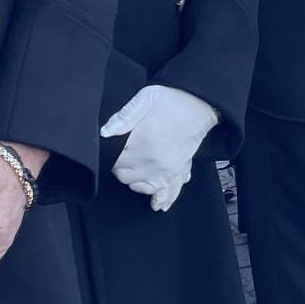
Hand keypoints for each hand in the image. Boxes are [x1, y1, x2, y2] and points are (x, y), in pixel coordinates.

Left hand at [101, 84, 219, 211]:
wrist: (199, 105)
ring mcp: (167, 168)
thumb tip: (104, 133)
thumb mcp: (144, 99)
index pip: (114, 160)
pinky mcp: (178, 171)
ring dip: (135, 182)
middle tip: (121, 156)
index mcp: (142, 141)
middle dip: (119, 169)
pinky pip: (170, 191)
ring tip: (133, 172)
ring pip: (142, 187)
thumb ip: (123, 117)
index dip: (109, 155)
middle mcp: (154, 160)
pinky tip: (157, 204)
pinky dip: (163, 198)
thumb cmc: (172, 101)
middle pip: (125, 176)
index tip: (111, 149)